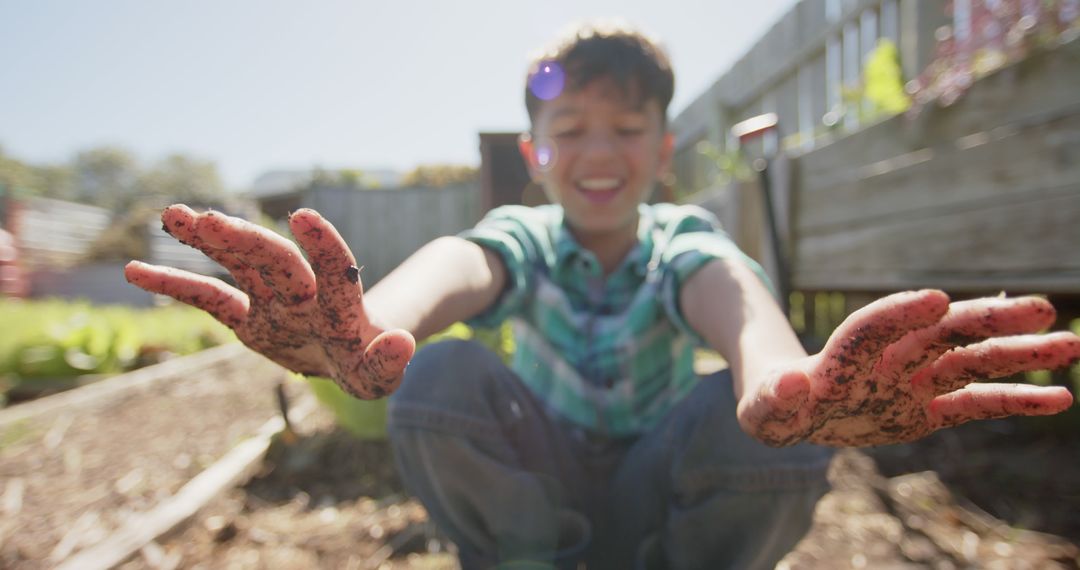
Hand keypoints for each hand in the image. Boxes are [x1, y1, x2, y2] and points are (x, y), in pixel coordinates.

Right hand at [125, 205, 414, 398]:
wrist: (350, 354)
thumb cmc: (369, 363)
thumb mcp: (381, 374)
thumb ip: (388, 362)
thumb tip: (405, 342)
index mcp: (341, 308)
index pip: (336, 270)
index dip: (323, 247)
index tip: (304, 217)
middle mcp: (304, 295)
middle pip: (276, 262)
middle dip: (247, 241)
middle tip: (210, 219)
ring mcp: (273, 301)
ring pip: (240, 265)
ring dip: (210, 241)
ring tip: (175, 214)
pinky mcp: (247, 318)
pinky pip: (208, 298)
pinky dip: (176, 285)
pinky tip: (134, 270)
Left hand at [737, 290, 1079, 446]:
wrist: (792, 409)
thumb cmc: (772, 406)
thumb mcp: (763, 409)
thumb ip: (774, 399)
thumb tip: (791, 384)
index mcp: (842, 356)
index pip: (871, 328)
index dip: (897, 314)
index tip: (933, 299)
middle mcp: (887, 360)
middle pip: (939, 333)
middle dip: (985, 319)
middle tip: (1039, 308)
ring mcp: (912, 382)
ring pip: (970, 362)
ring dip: (1017, 354)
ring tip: (1069, 344)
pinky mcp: (927, 410)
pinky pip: (976, 404)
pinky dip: (1015, 399)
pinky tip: (1060, 396)